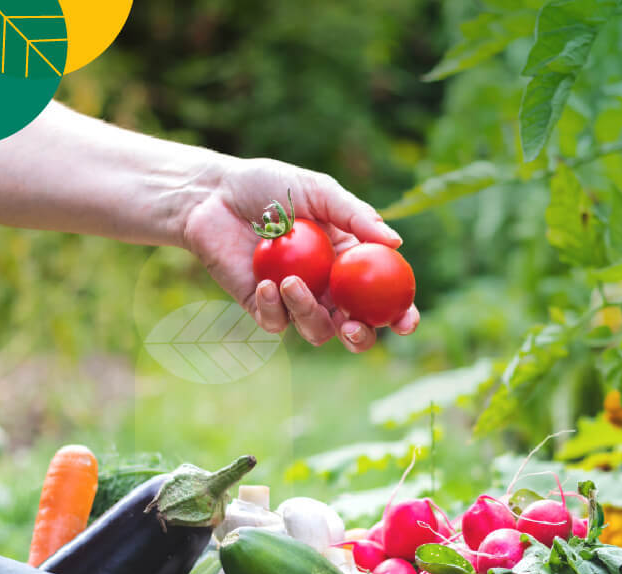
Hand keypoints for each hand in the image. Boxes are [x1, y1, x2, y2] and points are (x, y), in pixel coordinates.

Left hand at [181, 157, 418, 351]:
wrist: (214, 195)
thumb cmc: (270, 186)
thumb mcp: (320, 191)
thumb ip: (357, 216)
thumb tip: (397, 243)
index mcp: (350, 264)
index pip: (384, 297)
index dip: (401, 314)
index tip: (406, 322)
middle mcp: (328, 289)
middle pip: (355, 330)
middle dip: (360, 338)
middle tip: (352, 327)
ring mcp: (295, 301)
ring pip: (317, 331)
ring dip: (309, 314)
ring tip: (290, 282)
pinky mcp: (262, 306)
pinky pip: (277, 323)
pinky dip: (275, 308)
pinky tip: (268, 283)